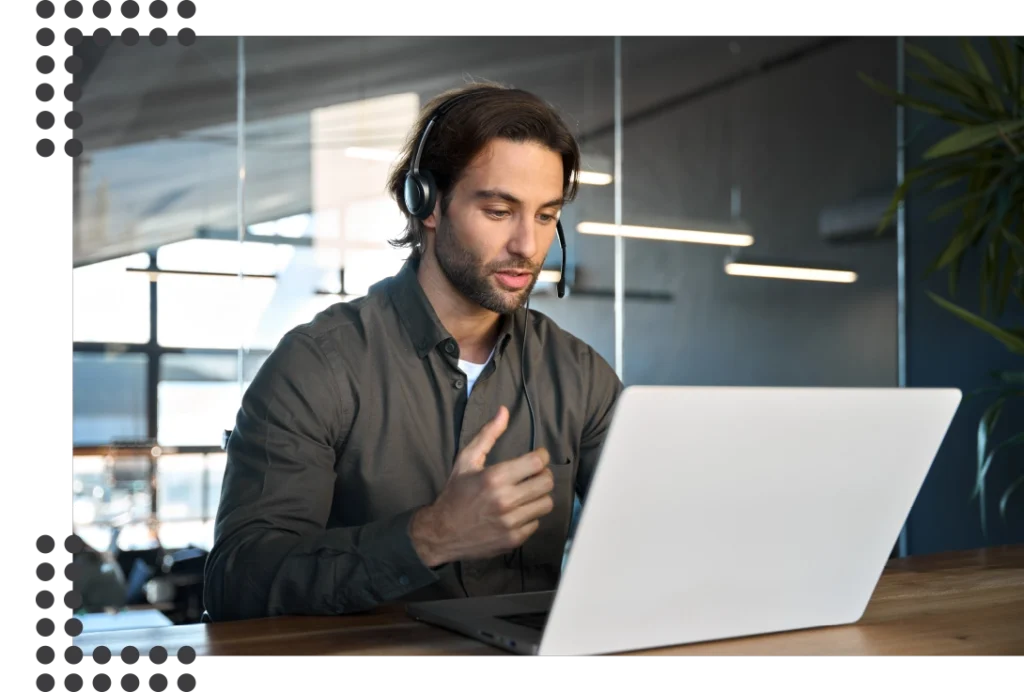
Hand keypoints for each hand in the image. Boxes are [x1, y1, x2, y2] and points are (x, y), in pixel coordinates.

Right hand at [410, 406, 553, 566]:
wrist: (441, 532)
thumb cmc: (455, 493)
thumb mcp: (467, 460)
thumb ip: (488, 434)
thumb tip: (504, 411)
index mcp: (495, 477)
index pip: (537, 462)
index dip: (541, 456)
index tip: (537, 457)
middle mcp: (505, 500)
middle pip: (546, 482)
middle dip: (543, 475)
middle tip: (533, 475)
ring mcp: (510, 522)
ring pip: (546, 503)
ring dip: (539, 496)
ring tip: (526, 493)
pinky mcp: (513, 539)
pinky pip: (536, 522)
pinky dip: (530, 515)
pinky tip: (517, 511)